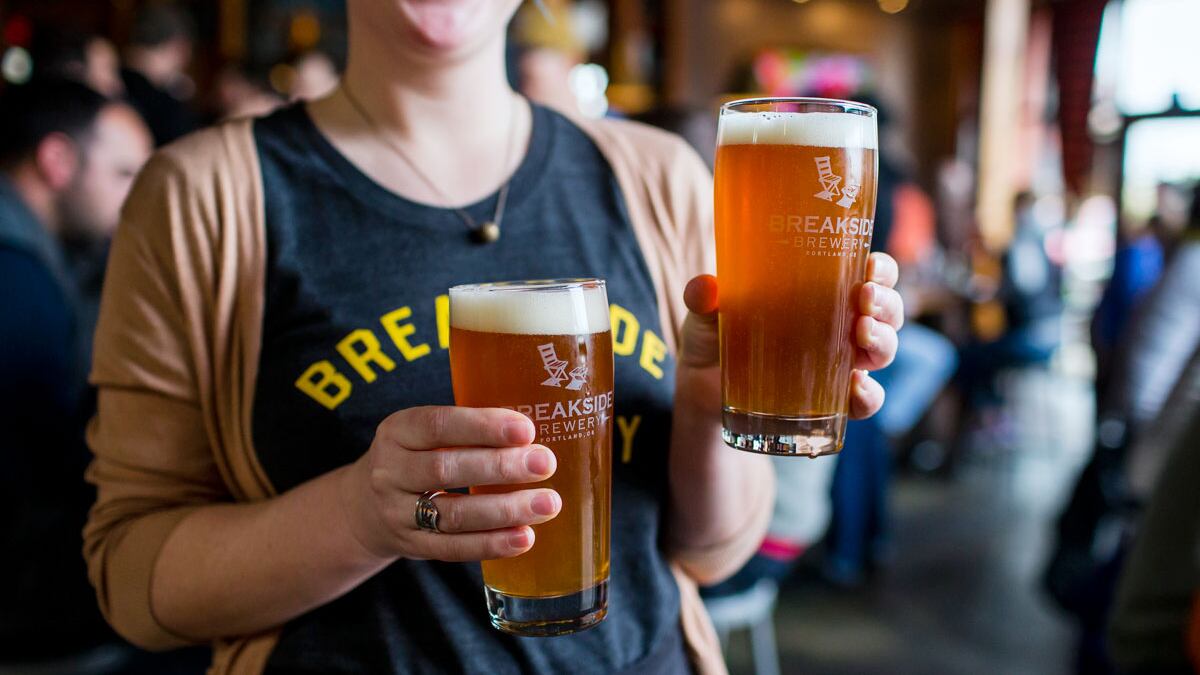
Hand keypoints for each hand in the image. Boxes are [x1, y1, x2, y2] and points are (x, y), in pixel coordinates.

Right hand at [339, 406, 560, 561]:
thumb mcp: (425, 433)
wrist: (365, 506)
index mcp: (397, 431)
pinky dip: (490, 544)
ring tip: (547, 503)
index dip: (482, 427)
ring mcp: (397, 513)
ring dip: (504, 510)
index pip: (438, 425)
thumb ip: (469, 429)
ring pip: (452, 515)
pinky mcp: (411, 546)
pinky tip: (524, 537)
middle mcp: (390, 471)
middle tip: (545, 463)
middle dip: (501, 467)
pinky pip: (452, 549)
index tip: (526, 430)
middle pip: (445, 469)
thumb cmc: (417, 457)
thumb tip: (539, 428)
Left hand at [680, 251, 903, 418]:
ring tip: (862, 336)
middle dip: (887, 304)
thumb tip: (705, 288)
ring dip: (883, 342)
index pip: (869, 273)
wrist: (704, 390)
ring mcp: (840, 363)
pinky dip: (869, 396)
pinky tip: (855, 388)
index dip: (881, 269)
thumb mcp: (706, 314)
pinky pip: (865, 401)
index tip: (870, 268)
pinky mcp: (831, 400)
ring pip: (883, 349)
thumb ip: (704, 298)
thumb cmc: (715, 337)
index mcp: (821, 292)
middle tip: (864, 301)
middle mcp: (840, 324)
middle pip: (887, 310)